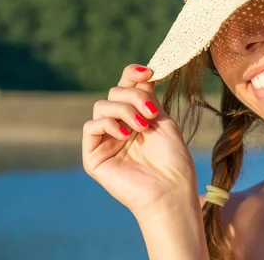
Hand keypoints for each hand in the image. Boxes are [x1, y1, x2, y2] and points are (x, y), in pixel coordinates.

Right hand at [82, 64, 197, 217]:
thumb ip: (147, 96)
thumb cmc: (173, 159)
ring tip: (142, 127)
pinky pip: (90, 127)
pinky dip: (108, 124)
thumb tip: (139, 73)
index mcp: (136, 116)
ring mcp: (105, 140)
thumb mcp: (163, 119)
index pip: (126, 86)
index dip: (132, 74)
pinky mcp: (93, 156)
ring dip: (124, 110)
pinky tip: (125, 135)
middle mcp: (118, 126)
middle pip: (114, 92)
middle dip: (134, 96)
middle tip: (151, 114)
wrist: (171, 190)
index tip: (148, 72)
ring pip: (102, 106)